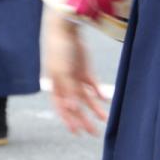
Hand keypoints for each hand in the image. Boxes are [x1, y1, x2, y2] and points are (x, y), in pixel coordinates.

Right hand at [44, 11, 107, 135]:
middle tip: (93, 132)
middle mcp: (65, 83)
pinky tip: (105, 99)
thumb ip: (67, 90)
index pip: (61, 107)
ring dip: (94, 108)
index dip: (68, 120)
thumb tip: (72, 108)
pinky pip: (93, 85)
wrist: (66, 27)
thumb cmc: (59, 49)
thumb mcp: (61, 71)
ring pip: (85, 98)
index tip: (76, 132)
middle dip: (83, 119)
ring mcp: (75, 76)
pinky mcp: (85, 69)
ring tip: (104, 118)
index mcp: (54, 85)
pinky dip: (98, 92)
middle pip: (75, 105)